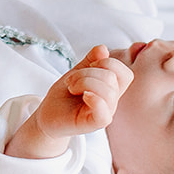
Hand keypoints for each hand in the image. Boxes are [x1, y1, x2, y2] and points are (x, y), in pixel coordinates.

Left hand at [5, 45, 133, 158]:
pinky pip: (104, 113)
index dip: (109, 63)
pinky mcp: (93, 124)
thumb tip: (103, 49)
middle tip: (71, 81)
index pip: (125, 74)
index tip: (90, 66)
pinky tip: (83, 96)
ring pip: (108, 91)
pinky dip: (94, 99)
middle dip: (87, 72)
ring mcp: (104, 113)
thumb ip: (90, 60)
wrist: (48, 115)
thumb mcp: (76, 72)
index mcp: (110, 89)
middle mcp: (111, 102)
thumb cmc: (64, 96)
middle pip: (112, 77)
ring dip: (84, 82)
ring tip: (71, 88)